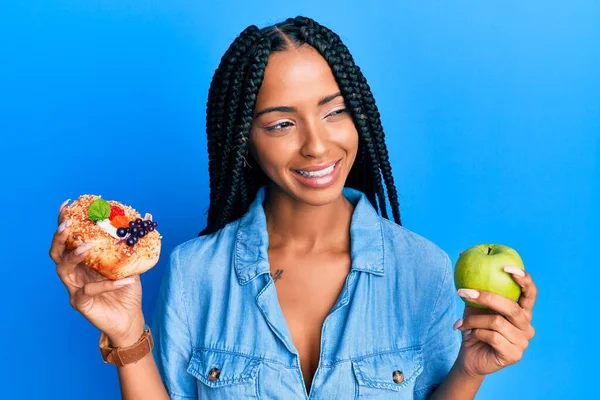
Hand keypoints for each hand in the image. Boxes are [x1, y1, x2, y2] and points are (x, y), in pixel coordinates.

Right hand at [49, 199, 146, 346]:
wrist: (130, 318)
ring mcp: (74, 289)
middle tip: (69, 224)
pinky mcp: (81, 303)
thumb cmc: (127, 290)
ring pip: (63, 269)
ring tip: (88, 246)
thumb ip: (135, 243)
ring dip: (75, 255)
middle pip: (56, 252)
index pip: (68, 239)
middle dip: (60, 236)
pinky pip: (89, 291)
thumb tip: (148, 216)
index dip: (64, 221)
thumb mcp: (132, 263)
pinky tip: (126, 279)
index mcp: (82, 261)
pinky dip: (108, 283)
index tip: (67, 204)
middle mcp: (74, 273)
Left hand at [453, 267, 536, 377]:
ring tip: (462, 323)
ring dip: (473, 320)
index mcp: (522, 310)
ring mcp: (523, 341)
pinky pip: (491, 336)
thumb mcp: (474, 305)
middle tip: (463, 292)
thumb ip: (476, 286)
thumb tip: (462, 254)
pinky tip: (468, 334)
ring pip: (496, 322)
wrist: (469, 356)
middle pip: (510, 307)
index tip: (507, 267)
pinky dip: (475, 332)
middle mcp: (527, 325)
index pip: (530, 293)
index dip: (523, 279)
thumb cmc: (474, 327)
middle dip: (485, 297)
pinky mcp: (514, 355)